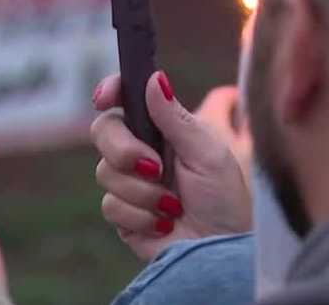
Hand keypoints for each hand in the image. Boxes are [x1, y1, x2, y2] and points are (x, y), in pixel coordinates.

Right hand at [91, 72, 250, 261]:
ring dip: (143, 192)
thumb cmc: (225, 199)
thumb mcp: (207, 153)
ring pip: (105, 171)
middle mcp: (140, 151)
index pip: (125, 99)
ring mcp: (128, 182)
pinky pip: (111, 205)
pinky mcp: (122, 214)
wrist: (221, 252)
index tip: (104, 98)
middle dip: (124, 150)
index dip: (109, 91)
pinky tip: (164, 224)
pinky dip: (141, 216)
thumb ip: (176, 117)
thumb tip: (154, 77)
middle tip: (155, 168)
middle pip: (103, 131)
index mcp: (161, 129)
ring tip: (174, 206)